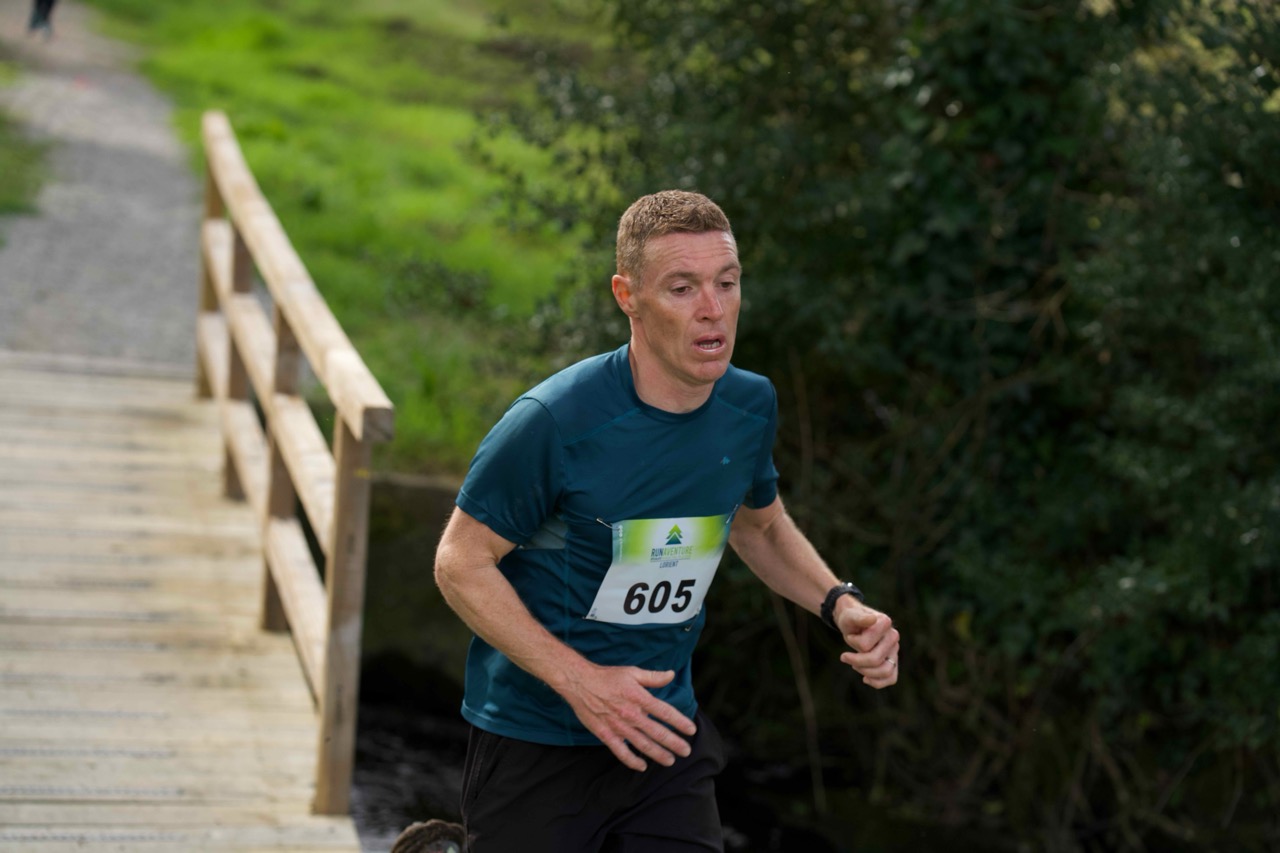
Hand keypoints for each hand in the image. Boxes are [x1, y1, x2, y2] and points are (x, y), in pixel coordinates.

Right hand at [558, 663, 697, 770]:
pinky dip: (632, 761)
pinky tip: (642, 766)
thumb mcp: (632, 672)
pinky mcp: (606, 735)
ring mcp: (618, 727)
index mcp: (639, 697)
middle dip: (674, 743)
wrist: (580, 683)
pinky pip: (621, 752)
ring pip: (643, 745)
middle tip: (686, 751)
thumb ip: (653, 677)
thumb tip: (672, 675)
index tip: (691, 730)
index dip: (680, 722)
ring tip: (670, 761)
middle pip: (657, 732)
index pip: (665, 712)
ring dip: (658, 754)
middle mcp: (631, 714)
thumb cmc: (607, 676)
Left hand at [835, 602, 899, 688]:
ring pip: (886, 671)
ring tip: (854, 666)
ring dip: (866, 672)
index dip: (854, 643)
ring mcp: (894, 650)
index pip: (866, 645)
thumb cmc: (850, 619)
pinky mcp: (893, 661)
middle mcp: (893, 636)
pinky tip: (865, 679)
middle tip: (844, 657)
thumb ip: (859, 618)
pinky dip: (878, 682)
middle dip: (856, 661)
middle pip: (876, 660)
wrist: (853, 624)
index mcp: (885, 623)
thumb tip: (872, 620)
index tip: (849, 637)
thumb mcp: (849, 617)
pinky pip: (892, 678)